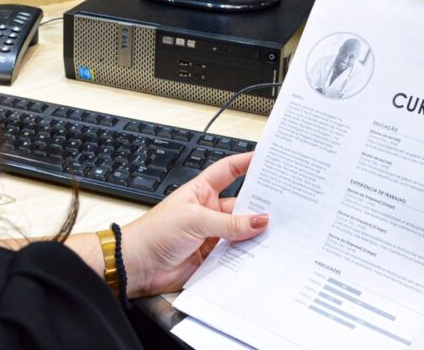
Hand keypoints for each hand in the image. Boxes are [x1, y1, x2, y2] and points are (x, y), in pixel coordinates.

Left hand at [120, 152, 268, 297]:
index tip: (267, 158)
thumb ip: (229, 222)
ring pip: (241, 231)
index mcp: (201, 191)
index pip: (228, 171)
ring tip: (279, 233)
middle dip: (260, 205)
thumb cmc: (155, 233)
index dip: (246, 162)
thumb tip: (259, 220)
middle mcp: (209, 211)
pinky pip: (236, 254)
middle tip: (285, 206)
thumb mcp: (195, 220)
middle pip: (241, 204)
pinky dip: (248, 255)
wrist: (138, 265)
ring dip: (255, 234)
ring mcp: (211, 234)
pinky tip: (262, 254)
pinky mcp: (212, 257)